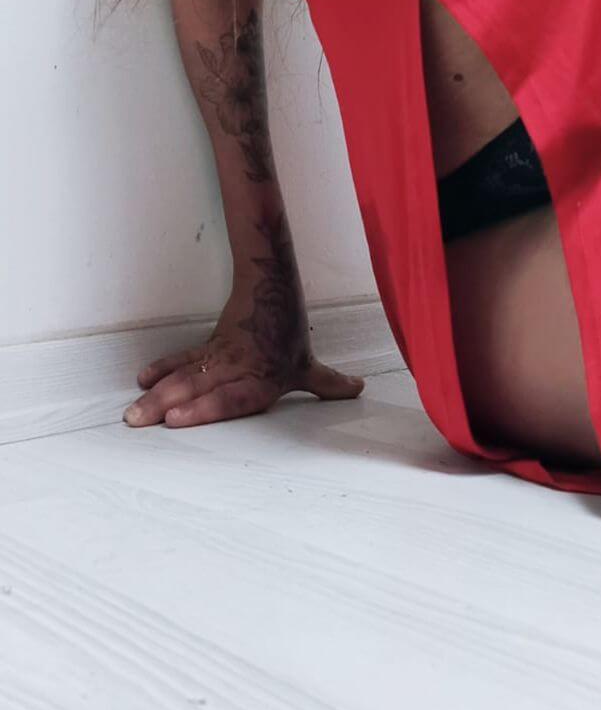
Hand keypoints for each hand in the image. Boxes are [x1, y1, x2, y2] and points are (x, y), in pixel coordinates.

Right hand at [122, 282, 364, 428]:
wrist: (272, 289)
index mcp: (262, 380)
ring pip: (185, 376)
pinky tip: (143, 379)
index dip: (205, 410)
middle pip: (199, 389)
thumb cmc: (290, 334)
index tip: (176, 420)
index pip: (232, 399)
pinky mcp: (208, 347)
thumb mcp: (309, 364)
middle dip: (167, 406)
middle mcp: (238, 370)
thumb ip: (328, 384)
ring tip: (133, 411)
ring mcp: (220, 358)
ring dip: (157, 393)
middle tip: (137, 420)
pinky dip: (162, 367)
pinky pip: (183, 358)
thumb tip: (358, 390)